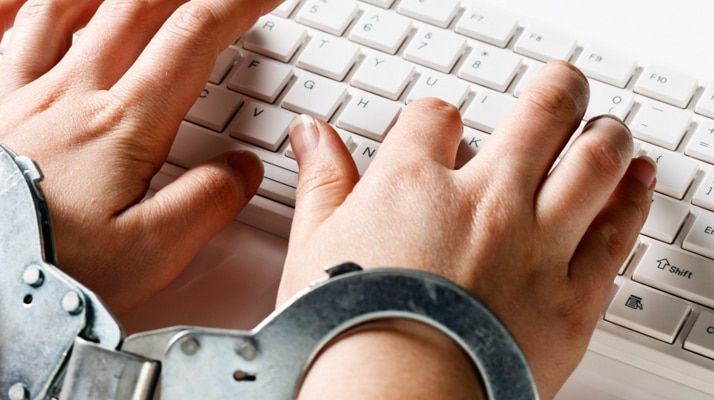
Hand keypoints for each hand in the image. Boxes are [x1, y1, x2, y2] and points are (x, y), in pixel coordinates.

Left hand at [0, 0, 282, 310]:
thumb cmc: (39, 265)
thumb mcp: (151, 251)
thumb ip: (206, 204)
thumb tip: (239, 170)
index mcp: (122, 126)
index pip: (192, 39)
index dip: (234, 4)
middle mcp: (69, 96)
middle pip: (131, 11)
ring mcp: (13, 98)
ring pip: (57, 11)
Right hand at [282, 62, 655, 396]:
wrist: (395, 398)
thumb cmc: (349, 332)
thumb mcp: (315, 244)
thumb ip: (322, 181)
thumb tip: (312, 134)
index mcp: (414, 185)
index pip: (435, 118)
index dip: (438, 119)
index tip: (441, 130)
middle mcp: (484, 202)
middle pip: (539, 115)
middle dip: (554, 92)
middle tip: (558, 86)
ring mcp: (535, 245)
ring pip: (593, 162)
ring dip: (604, 133)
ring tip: (604, 126)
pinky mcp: (573, 294)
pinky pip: (619, 231)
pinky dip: (633, 197)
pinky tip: (634, 179)